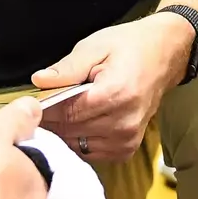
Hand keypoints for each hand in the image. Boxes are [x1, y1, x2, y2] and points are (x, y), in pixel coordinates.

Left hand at [32, 14, 195, 162]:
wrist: (165, 55)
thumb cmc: (130, 46)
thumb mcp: (96, 46)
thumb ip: (67, 67)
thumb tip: (39, 81)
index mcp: (115, 94)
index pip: (66, 112)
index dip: (45, 108)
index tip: (33, 101)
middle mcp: (123, 122)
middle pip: (69, 131)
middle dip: (52, 119)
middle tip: (43, 105)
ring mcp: (127, 139)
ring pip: (76, 144)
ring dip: (64, 131)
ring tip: (63, 111)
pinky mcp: (127, 148)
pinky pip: (91, 152)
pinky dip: (79, 140)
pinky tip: (80, 122)